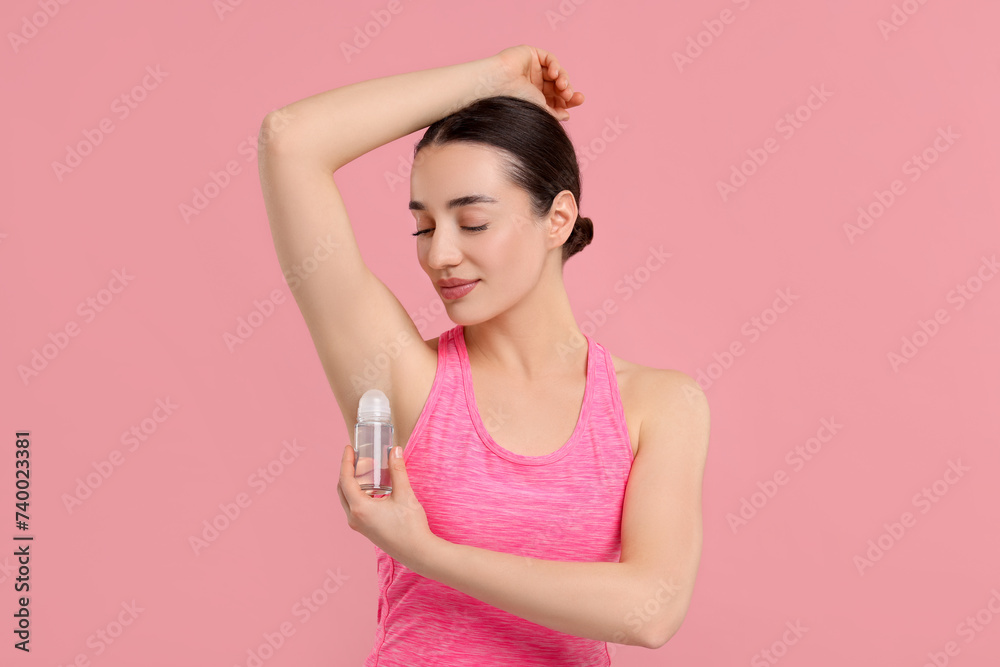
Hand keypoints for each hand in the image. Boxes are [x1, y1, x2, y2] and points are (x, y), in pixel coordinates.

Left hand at [337, 444, 435, 569]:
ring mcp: (359, 526)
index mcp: (360, 509)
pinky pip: (355, 507)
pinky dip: (359, 494)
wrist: (418, 552)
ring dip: (353, 483)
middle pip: (342, 489)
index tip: (349, 448)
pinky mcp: (366, 529)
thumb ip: (398, 471)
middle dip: (348, 471)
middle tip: (358, 457)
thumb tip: (394, 450)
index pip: (345, 480)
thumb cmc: (411, 526)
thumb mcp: (405, 495)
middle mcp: (354, 518)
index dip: (346, 461)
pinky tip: (373, 487)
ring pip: (348, 499)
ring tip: (366, 470)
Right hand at [494, 44, 584, 120]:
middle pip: (558, 85)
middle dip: (568, 89)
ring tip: (562, 86)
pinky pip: (550, 59)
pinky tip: (554, 74)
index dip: (569, 99)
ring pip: (556, 72)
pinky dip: (556, 65)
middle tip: (570, 95)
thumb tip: (567, 115)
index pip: (557, 98)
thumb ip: (554, 113)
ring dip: (563, 78)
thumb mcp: (539, 109)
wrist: (498, 85)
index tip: (579, 100)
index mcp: (535, 97)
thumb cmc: (514, 99)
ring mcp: (533, 69)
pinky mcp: (531, 55)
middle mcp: (534, 83)